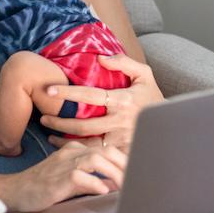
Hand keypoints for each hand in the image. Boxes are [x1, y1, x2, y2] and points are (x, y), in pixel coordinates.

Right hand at [0, 141, 126, 212]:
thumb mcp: (70, 178)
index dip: (125, 159)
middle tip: (136, 178)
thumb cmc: (42, 185)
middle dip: (124, 164)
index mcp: (75, 150)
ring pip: (96, 159)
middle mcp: (71, 153)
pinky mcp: (57, 178)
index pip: (107, 148)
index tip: (137, 171)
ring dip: (114, 173)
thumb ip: (92, 177)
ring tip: (124, 185)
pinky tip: (103, 191)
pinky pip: (80, 176)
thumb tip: (114, 183)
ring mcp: (64, 164)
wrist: (14, 190)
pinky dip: (94, 183)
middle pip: (106, 150)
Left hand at [41, 54, 163, 152]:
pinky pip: (96, 154)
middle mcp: (120, 121)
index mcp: (124, 100)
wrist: (171, 123)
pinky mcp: (121, 151)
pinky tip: (66, 147)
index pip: (91, 95)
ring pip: (87, 143)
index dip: (69, 93)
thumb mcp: (145, 74)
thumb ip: (124, 62)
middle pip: (84, 124)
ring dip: (66, 140)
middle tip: (42, 117)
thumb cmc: (152, 96)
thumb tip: (101, 58)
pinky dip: (79, 151)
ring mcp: (121, 139)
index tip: (49, 90)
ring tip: (49, 134)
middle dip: (60, 122)